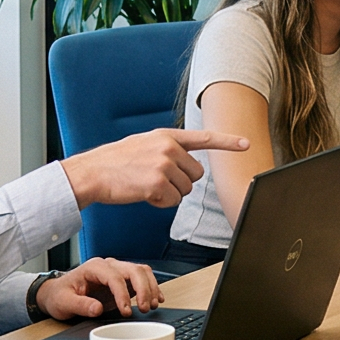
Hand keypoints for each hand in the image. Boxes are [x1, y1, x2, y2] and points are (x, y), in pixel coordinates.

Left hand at [37, 258, 162, 320]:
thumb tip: (98, 309)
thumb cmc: (59, 296)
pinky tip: (157, 298)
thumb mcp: (64, 302)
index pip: (114, 277)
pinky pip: (142, 278)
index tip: (126, 311)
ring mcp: (117, 271)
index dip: (123, 294)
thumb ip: (80, 305)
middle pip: (133, 270)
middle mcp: (108, 266)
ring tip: (152, 305)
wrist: (57, 294)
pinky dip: (152, 287)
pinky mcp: (123, 280)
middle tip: (145, 308)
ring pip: (141, 272)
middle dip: (143, 289)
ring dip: (150, 287)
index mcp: (94, 267)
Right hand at [61, 128, 245, 208]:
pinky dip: (161, 203)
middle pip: (196, 175)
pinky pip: (173, 201)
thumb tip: (187, 164)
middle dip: (181, 182)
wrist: (93, 173)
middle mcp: (169, 148)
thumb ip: (167, 149)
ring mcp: (164, 165)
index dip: (227, 141)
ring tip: (147, 185)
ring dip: (170, 194)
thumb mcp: (144, 144)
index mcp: (167, 136)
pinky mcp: (158, 184)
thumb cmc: (116, 162)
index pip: (203, 138)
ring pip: (186, 190)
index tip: (246, 144)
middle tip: (157, 180)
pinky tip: (144, 194)